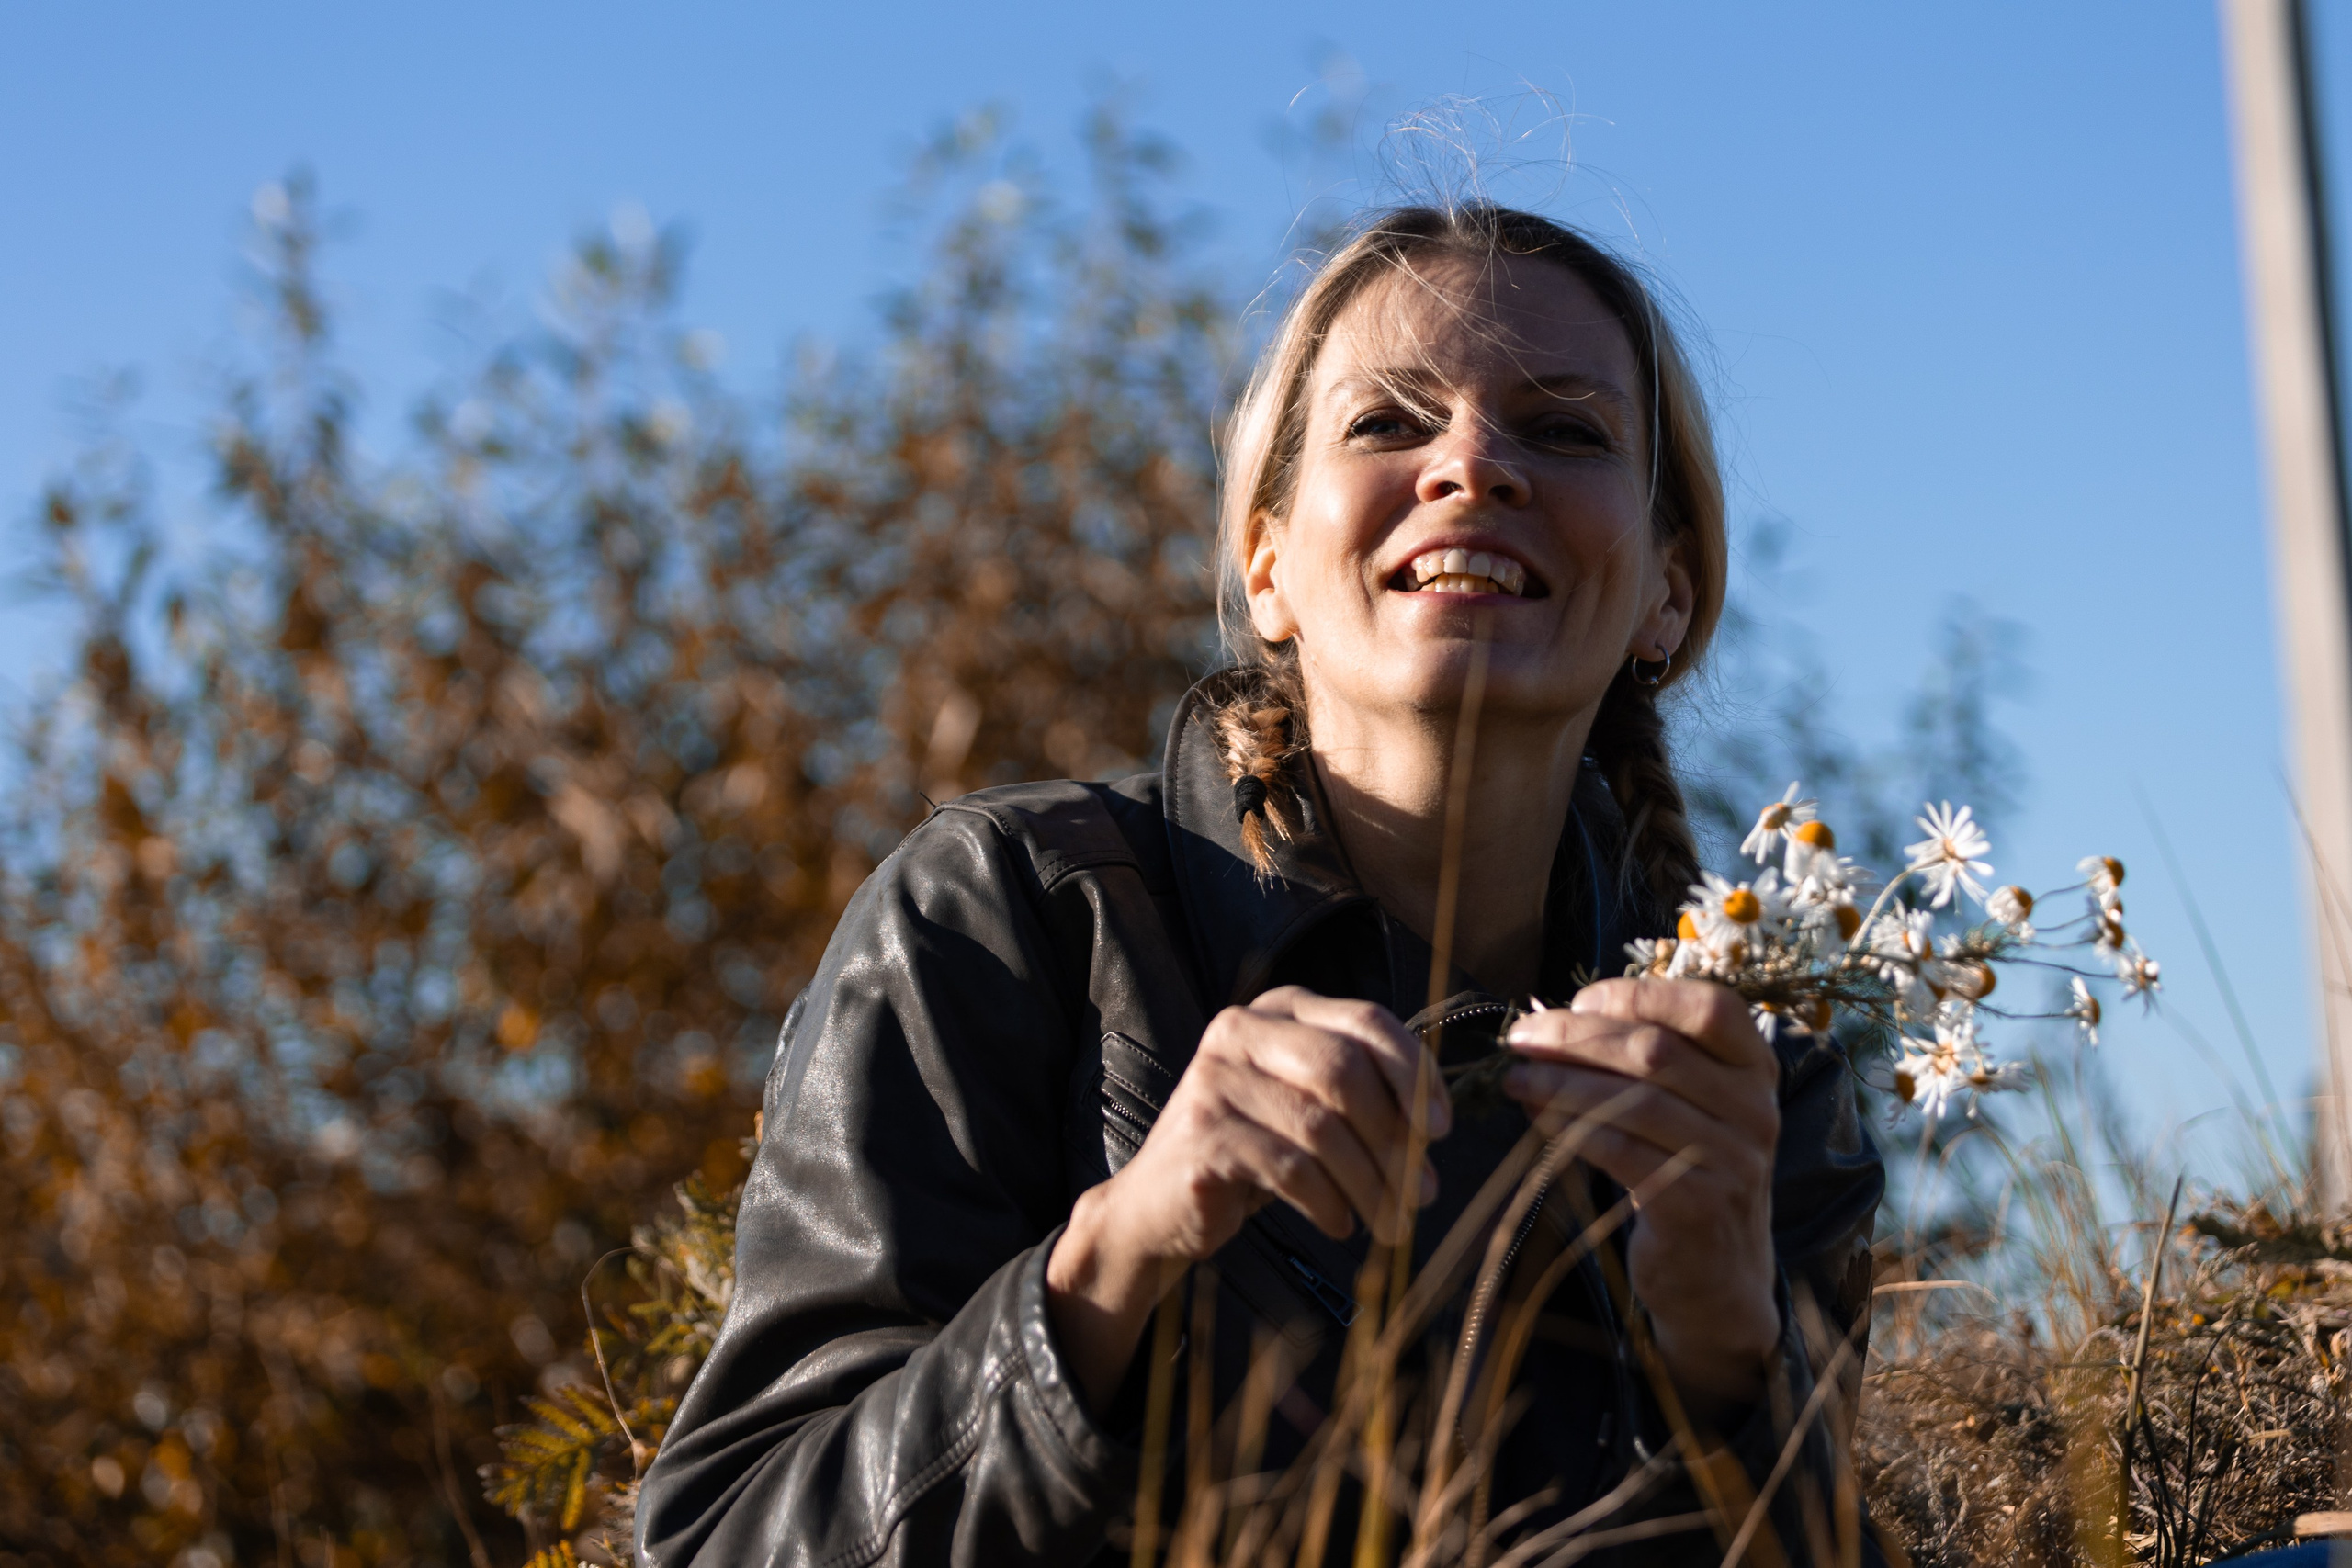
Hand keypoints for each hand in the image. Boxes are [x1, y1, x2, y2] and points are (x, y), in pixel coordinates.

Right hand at [1046, 987, 1450, 1412]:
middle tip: (1425, 1190)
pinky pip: (1291, 1168)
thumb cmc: (1250, 1154)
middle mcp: (1239, 1030)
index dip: (1415, 1073)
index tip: (1444, 1130)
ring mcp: (1215, 1079)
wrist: (1156, 1207)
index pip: (1366, 1020)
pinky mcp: (1204, 1135)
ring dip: (1372, 1183)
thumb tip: (1437, 1125)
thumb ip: (1360, 1094)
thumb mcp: (1305, 1106)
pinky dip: (1329, 1202)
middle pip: (1345, 1070)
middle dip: (1396, 1137)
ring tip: (1393, 1220)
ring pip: (1323, 1126)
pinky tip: (1341, 1224)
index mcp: (1277, 1010)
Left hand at [1501, 978, 1780, 1423]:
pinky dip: (1570, 1128)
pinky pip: (1621, 1151)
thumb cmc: (1688, 1172)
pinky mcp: (1698, 1206)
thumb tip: (1550, 1020)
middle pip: (1657, 1051)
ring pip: (1633, 1100)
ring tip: (1517, 1078)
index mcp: (1757, 1070)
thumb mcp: (1689, 1108)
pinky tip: (1536, 1117)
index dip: (1637, 995)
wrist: (1720, 1280)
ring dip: (1562, 1082)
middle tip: (1522, 1039)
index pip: (1709, 1007)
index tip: (1579, 1002)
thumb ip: (1642, 1061)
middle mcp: (1755, 1110)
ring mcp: (1733, 1160)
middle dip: (1576, 1037)